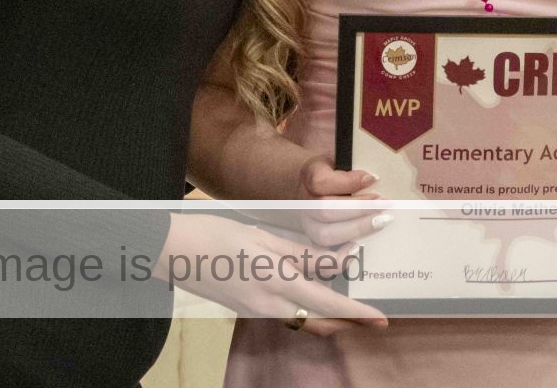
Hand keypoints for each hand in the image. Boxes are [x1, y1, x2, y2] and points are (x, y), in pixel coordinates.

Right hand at [156, 212, 386, 337]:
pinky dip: (309, 309)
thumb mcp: (265, 238)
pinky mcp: (250, 308)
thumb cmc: (219, 234)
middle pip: (320, 321)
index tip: (380, 318)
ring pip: (306, 321)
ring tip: (351, 303)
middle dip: (349, 321)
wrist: (176, 251)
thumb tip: (333, 262)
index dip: (356, 311)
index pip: (327, 301)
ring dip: (331, 316)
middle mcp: (270, 303)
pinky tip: (316, 292)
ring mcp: (258, 310)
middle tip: (373, 317)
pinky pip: (288, 314)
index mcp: (276, 280)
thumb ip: (301, 253)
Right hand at [295, 155, 388, 249]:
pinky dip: (343, 256)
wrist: (312, 185)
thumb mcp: (340, 159)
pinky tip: (362, 247)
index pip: (321, 181)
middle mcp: (304, 202)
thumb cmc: (333, 171)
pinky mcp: (313, 242)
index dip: (349, 181)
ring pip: (324, 235)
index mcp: (310, 175)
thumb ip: (352, 165)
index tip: (375, 178)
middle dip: (358, 209)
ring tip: (379, 222)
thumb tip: (373, 179)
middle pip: (325, 210)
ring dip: (355, 230)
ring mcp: (306, 224)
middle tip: (384, 204)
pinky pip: (324, 256)